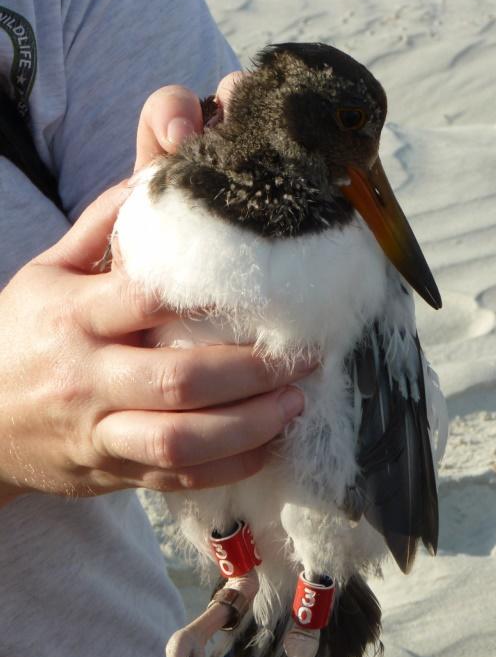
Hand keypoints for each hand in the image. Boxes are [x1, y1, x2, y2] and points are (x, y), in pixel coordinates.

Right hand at [0, 78, 307, 505]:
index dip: (215, 294)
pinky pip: (178, 479)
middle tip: (305, 357)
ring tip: (294, 404)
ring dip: (249, 426)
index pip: (149, 298)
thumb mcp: (46, 273)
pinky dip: (230, 467)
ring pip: (181, 440)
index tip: (272, 290)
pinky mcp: (114, 471)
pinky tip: (267, 445)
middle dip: (252, 370)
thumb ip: (101, 228)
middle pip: (179, 379)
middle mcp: (87, 376)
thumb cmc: (19, 338)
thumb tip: (157, 178)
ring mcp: (99, 431)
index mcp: (73, 315)